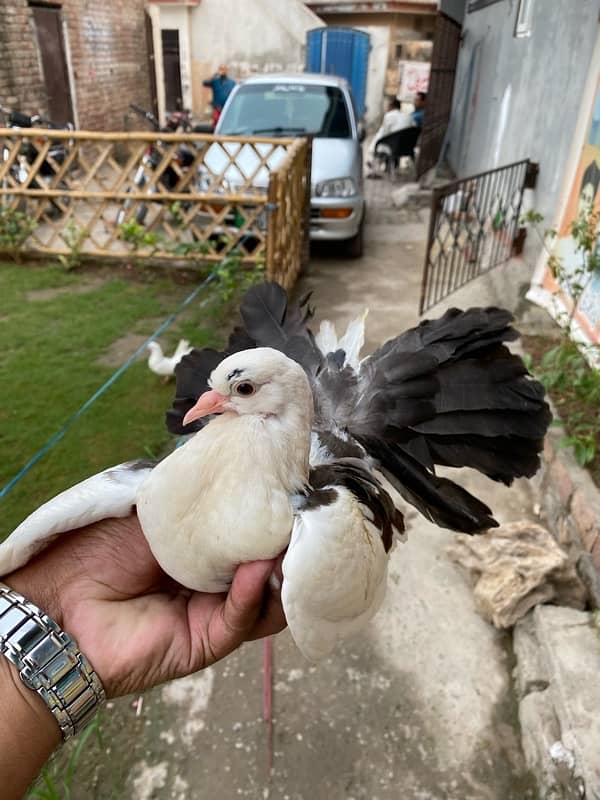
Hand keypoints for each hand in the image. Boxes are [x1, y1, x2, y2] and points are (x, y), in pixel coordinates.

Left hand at [3, 514, 285, 697]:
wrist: (62, 596)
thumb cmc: (103, 546)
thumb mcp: (157, 508)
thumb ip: (200, 496)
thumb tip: (246, 469)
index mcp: (205, 550)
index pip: (254, 538)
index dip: (276, 521)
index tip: (295, 498)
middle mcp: (215, 583)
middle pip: (269, 571)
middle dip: (289, 550)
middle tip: (305, 523)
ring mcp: (213, 614)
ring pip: (266, 601)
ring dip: (281, 575)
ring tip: (290, 545)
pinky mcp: (206, 642)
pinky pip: (238, 619)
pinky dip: (252, 594)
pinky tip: (257, 568)